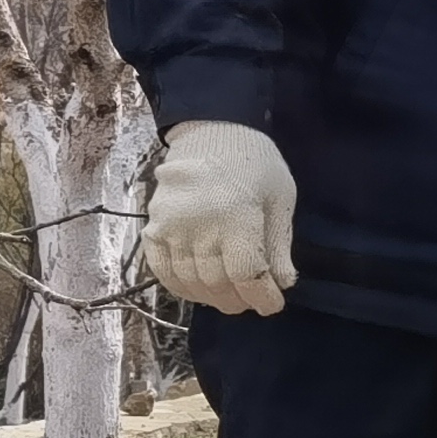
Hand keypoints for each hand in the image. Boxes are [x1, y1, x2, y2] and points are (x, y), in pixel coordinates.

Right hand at [142, 120, 296, 315]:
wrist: (211, 132)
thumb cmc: (254, 164)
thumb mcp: (280, 198)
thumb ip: (279, 244)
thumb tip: (283, 284)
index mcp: (236, 218)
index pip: (246, 274)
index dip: (261, 297)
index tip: (273, 305)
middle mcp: (199, 227)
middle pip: (217, 282)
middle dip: (239, 299)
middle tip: (252, 301)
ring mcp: (171, 228)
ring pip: (190, 281)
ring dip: (212, 297)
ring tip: (229, 297)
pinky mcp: (153, 227)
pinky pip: (161, 269)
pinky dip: (180, 286)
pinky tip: (197, 290)